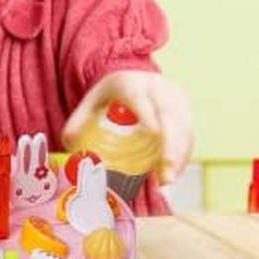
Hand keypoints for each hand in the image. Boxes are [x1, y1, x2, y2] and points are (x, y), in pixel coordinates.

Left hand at [62, 70, 192, 183]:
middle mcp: (157, 88)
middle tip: (164, 173)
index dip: (148, 113)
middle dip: (169, 146)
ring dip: (179, 155)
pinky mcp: (185, 110)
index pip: (139, 98)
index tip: (153, 132)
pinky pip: (189, 134)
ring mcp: (174, 98)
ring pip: (183, 127)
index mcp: (130, 83)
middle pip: (168, 115)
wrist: (131, 78)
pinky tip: (173, 173)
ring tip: (167, 180)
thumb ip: (77, 122)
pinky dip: (183, 155)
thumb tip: (69, 144)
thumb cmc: (109, 96)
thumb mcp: (90, 103)